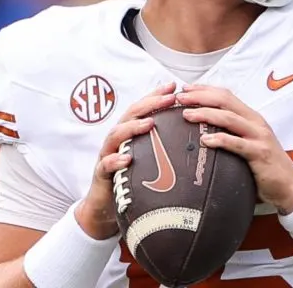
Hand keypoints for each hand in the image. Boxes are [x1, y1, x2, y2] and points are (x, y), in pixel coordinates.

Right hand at [76, 82, 178, 239]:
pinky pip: (106, 165)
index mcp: (129, 133)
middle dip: (150, 104)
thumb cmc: (131, 180)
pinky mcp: (102, 174)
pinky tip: (127, 159)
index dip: (156, 95)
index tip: (174, 85)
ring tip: (150, 123)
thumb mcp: (148, 160)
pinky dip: (115, 161)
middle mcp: (117, 140)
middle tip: (169, 98)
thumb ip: (161, 146)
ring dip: (133, 127)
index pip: (143, 109)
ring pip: (116, 135)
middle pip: (131, 115)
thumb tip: (190, 137)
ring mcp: (107, 155)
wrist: (105, 208)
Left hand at [176, 85, 292, 214]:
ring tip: (187, 115)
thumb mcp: (248, 142)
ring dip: (206, 114)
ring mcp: (258, 137)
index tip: (185, 89)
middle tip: (180, 98)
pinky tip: (204, 141)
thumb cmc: (265, 165)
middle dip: (200, 97)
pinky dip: (220, 140)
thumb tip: (203, 130)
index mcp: (250, 117)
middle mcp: (255, 122)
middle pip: (225, 101)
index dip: (205, 89)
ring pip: (229, 119)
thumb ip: (232, 133)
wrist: (289, 185)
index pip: (225, 95)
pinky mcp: (259, 153)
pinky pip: (237, 144)